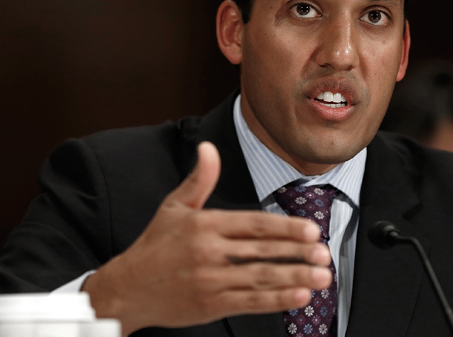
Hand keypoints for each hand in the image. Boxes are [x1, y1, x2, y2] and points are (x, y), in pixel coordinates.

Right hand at [83, 141, 331, 334]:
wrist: (127, 289)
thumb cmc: (154, 245)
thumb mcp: (174, 207)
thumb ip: (199, 179)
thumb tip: (208, 147)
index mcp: (204, 225)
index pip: (253, 225)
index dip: (285, 228)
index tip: (311, 229)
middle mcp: (209, 253)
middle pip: (262, 251)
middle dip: (298, 252)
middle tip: (325, 253)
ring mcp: (210, 281)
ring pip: (260, 278)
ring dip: (295, 277)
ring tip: (323, 277)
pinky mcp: (211, 305)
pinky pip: (250, 302)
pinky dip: (277, 300)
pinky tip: (300, 297)